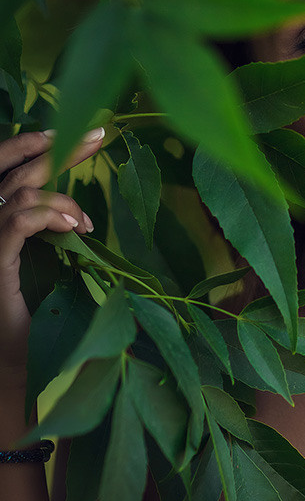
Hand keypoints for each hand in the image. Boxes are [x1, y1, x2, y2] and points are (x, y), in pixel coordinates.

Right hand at [0, 128, 104, 382]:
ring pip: (22, 193)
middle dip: (58, 148)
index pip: (7, 168)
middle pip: (15, 169)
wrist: (14, 366)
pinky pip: (17, 220)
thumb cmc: (32, 318)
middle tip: (100, 137)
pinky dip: (50, 215)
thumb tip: (82, 210)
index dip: (34, 144)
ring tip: (87, 224)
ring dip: (64, 199)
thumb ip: (52, 231)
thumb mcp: (47, 265)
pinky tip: (76, 229)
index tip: (76, 134)